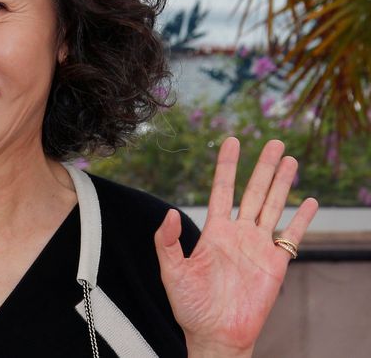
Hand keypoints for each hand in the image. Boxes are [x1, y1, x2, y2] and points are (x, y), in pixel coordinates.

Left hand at [154, 137, 317, 355]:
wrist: (215, 335)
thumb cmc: (190, 306)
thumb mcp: (171, 272)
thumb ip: (167, 242)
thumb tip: (170, 212)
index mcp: (214, 232)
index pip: (222, 190)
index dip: (228, 166)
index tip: (233, 141)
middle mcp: (238, 234)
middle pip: (253, 192)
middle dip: (264, 167)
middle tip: (275, 142)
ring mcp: (258, 248)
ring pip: (273, 207)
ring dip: (283, 184)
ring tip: (291, 159)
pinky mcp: (275, 265)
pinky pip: (292, 237)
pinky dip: (302, 220)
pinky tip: (310, 201)